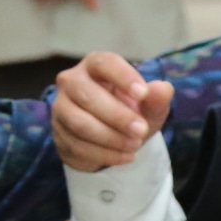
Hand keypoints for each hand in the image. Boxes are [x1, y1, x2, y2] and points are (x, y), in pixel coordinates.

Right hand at [55, 51, 172, 172]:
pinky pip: (78, 145)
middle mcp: (71, 81)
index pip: (104, 63)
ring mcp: (61, 107)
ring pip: (80, 123)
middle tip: (142, 130)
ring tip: (135, 145)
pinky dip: (105, 154)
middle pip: (88, 95)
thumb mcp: (149, 105)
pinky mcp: (58, 133)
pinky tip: (125, 156)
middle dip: (118, 116)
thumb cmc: (131, 110)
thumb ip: (157, 97)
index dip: (123, 76)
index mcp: (95, 65)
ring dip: (111, 138)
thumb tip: (163, 89)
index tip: (143, 94)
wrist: (112, 137)